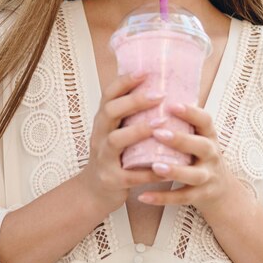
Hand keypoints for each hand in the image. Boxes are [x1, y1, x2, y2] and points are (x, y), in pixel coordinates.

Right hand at [77, 72, 165, 217]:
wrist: (95, 191)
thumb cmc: (114, 154)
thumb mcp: (117, 130)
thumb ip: (131, 114)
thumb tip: (161, 86)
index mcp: (103, 121)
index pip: (109, 95)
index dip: (124, 82)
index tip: (145, 72)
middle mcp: (99, 135)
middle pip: (110, 112)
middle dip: (134, 101)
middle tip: (160, 95)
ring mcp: (103, 157)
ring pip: (116, 140)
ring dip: (139, 130)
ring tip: (161, 123)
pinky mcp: (111, 179)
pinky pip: (130, 174)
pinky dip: (148, 170)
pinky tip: (166, 165)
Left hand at [137, 103, 237, 220]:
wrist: (222, 192)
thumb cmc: (201, 157)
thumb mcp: (199, 137)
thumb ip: (183, 122)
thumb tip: (153, 93)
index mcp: (209, 136)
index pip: (205, 121)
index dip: (191, 112)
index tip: (172, 103)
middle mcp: (212, 155)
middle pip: (202, 146)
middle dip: (181, 140)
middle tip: (158, 132)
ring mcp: (208, 177)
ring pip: (193, 175)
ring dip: (175, 170)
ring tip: (155, 166)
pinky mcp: (200, 197)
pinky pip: (181, 198)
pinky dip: (162, 198)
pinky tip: (143, 196)